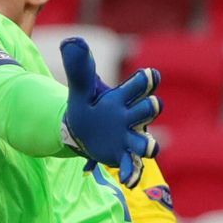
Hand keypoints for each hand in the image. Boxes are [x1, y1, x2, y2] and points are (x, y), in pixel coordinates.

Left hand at [58, 37, 159, 186]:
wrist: (80, 129)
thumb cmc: (87, 105)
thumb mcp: (80, 88)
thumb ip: (78, 67)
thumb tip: (71, 41)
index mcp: (123, 98)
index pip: (139, 86)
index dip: (146, 81)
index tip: (149, 75)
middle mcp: (131, 117)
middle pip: (148, 111)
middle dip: (150, 108)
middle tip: (151, 105)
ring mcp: (129, 138)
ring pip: (146, 142)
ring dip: (149, 145)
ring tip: (150, 148)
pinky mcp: (122, 155)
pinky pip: (132, 165)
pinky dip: (132, 172)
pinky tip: (128, 181)